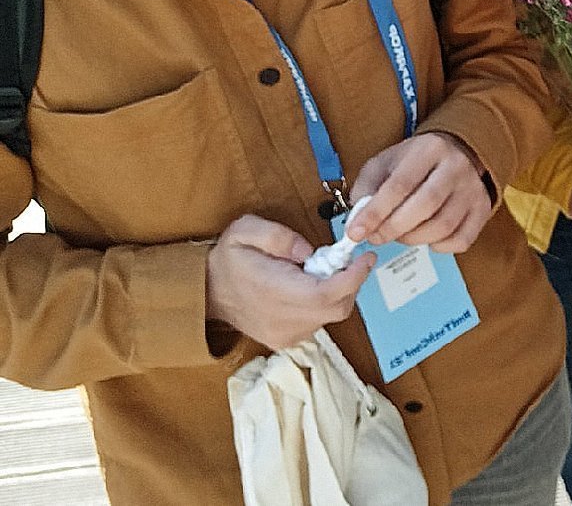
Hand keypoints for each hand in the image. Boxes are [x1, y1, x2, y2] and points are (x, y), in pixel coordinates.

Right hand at [206, 214, 374, 350]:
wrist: (205, 293)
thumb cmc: (228, 260)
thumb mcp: (245, 230)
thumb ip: (278, 236)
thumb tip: (307, 251)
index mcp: (273, 292)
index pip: (326, 294)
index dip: (354, 277)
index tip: (366, 257)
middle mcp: (283, 320)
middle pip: (337, 308)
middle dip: (351, 282)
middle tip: (344, 260)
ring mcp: (285, 335)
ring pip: (331, 316)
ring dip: (337, 292)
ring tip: (318, 272)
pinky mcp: (286, 341)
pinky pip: (320, 322)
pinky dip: (324, 303)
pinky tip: (309, 287)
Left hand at [346, 131, 492, 253]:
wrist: (459, 152)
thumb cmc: (417, 161)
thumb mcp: (386, 162)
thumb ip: (367, 187)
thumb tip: (358, 220)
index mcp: (429, 149)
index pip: (400, 184)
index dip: (375, 212)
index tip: (355, 232)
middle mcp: (455, 167)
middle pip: (425, 205)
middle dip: (394, 228)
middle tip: (376, 237)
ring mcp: (472, 189)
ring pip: (443, 226)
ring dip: (414, 239)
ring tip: (400, 234)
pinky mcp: (482, 209)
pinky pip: (461, 239)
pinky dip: (439, 246)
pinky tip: (427, 237)